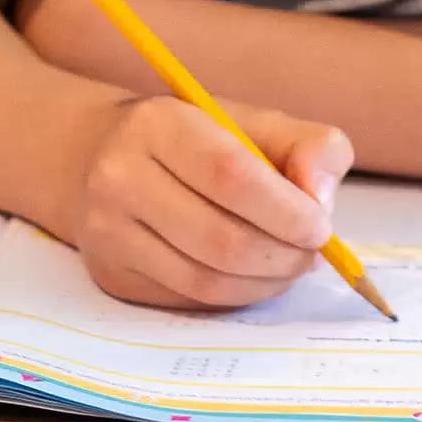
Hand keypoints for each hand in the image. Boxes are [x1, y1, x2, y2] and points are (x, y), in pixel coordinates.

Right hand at [62, 94, 352, 310]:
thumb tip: (320, 201)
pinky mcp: (113, 274)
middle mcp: (121, 178)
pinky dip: (235, 296)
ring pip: (205, 280)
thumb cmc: (195, 138)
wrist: (99, 157)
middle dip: (282, 256)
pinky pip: (189, 300)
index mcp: (158, 124)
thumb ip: (307, 146)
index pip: (230, 176)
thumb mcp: (253, 122)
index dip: (285, 210)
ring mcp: (109, 232)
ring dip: (264, 283)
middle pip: (220, 239)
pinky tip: (253, 276)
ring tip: (288, 265)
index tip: (321, 227)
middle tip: (312, 254)